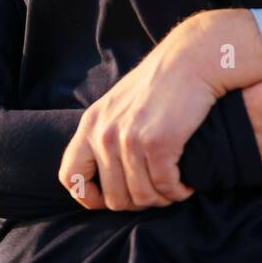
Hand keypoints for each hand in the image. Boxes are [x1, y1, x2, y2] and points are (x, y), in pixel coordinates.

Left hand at [58, 10, 261, 209]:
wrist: (190, 60)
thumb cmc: (159, 83)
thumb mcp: (117, 105)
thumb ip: (105, 134)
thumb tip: (106, 174)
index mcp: (90, 125)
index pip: (70, 177)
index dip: (90, 197)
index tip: (114, 196)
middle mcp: (105, 135)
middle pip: (114, 198)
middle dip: (138, 202)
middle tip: (157, 191)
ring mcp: (130, 140)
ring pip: (142, 197)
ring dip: (162, 199)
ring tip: (174, 187)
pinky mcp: (158, 143)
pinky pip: (166, 187)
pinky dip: (178, 192)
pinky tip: (186, 184)